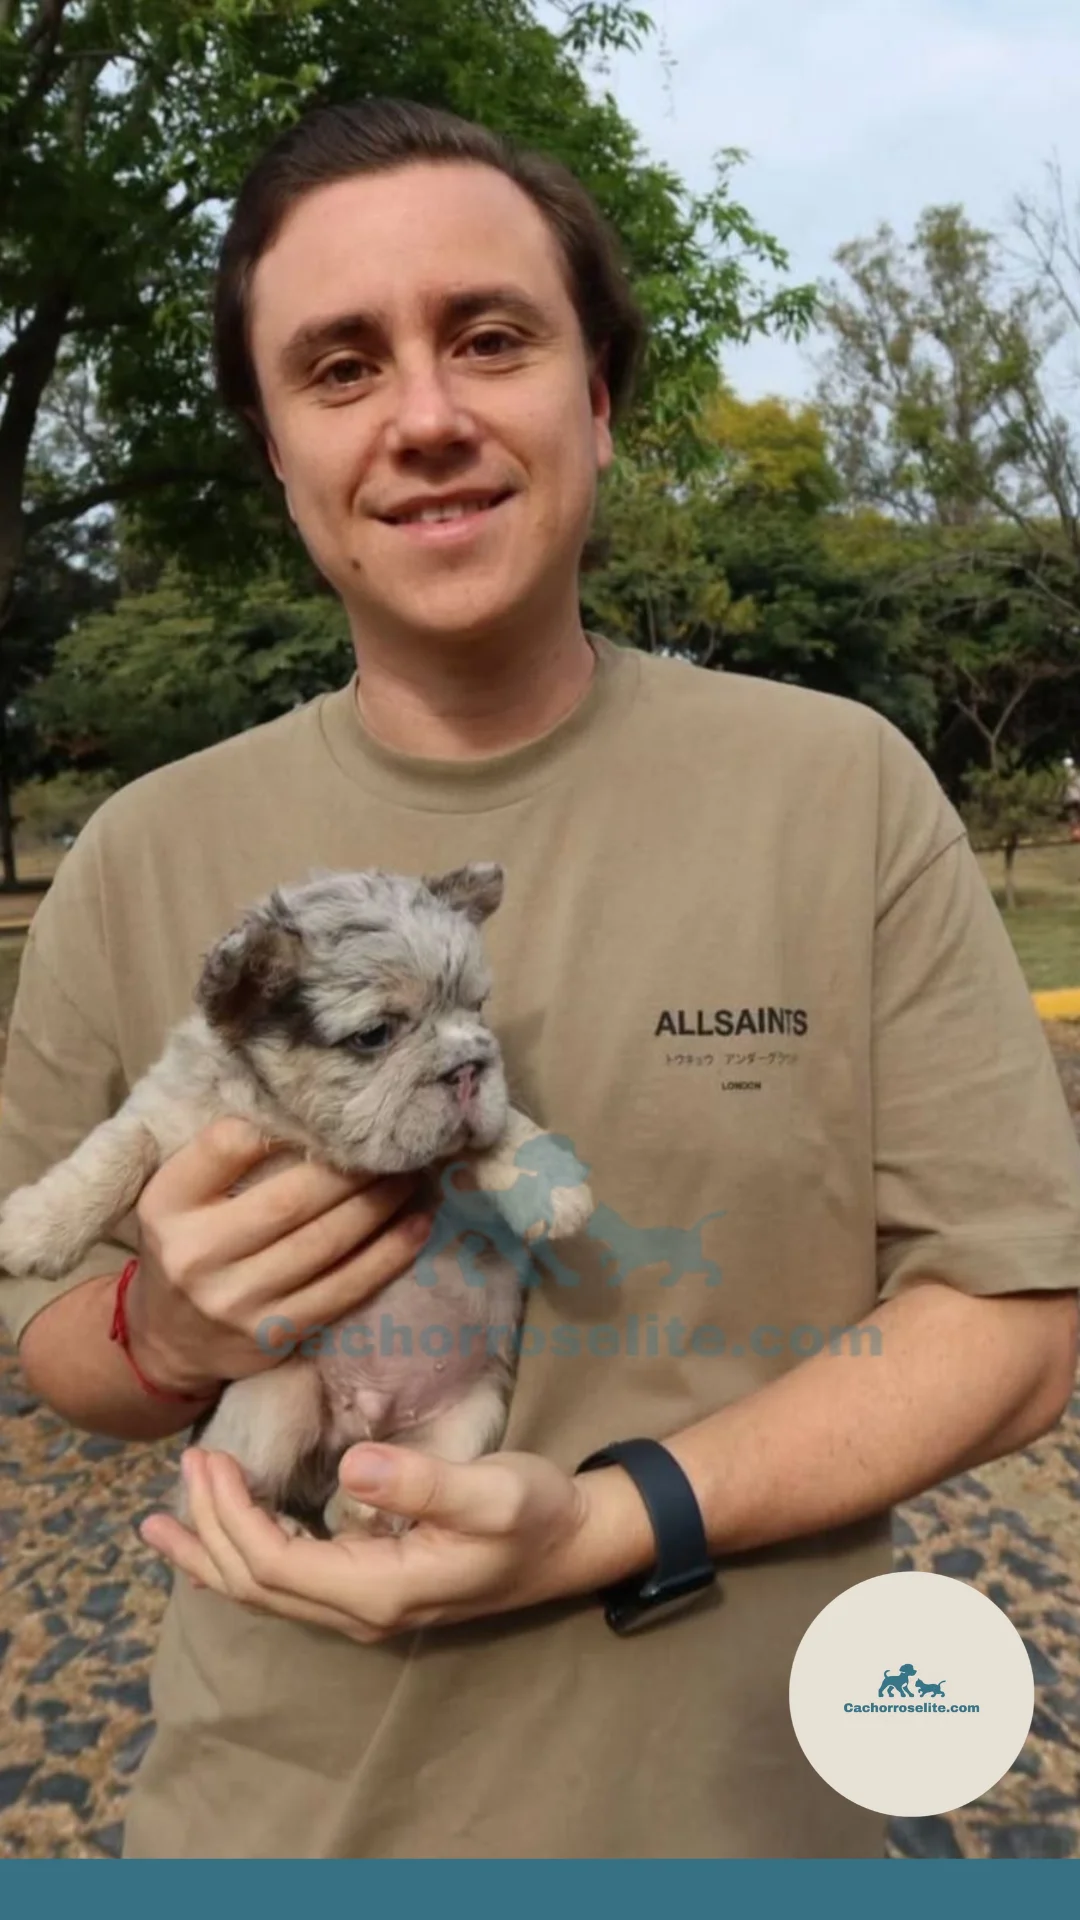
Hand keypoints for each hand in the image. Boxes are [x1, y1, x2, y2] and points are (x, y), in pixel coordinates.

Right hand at [126, 1117, 431, 1396]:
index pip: (226, 1146)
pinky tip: (417, 1225)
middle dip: (351, 1170)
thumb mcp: (180, 1195)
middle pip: (290, 1200)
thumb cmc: (186, 1244)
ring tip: (413, 1178)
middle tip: (391, 1147)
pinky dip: (388, 1254)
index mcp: (167, 1205)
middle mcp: (195, 1254)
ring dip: (380, 1206)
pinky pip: (344, 1289)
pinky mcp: (274, 1333)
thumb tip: (309, 1112)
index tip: (323, 1115)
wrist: (169, 1340)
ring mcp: (236, 1301)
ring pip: (325, 1243)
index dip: (280, 1125)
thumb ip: (225, 1157)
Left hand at [139, 1439, 654, 1640]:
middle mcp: (360, 1611)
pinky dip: (245, 1557)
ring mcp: (364, 1607)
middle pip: (257, 1583)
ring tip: (165, 1522)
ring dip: (214, 1552)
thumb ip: (425, 1484)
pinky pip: (289, 1583)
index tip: (211, 1459)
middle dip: (210, 1528)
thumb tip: (353, 1470)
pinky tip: (228, 1536)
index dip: (231, 1515)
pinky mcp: (371, 1589)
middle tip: (188, 1464)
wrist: (575, 1543)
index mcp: (378, 1591)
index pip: (274, 1562)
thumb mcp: (492, 1492)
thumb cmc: (537, 1513)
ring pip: (265, 1591)